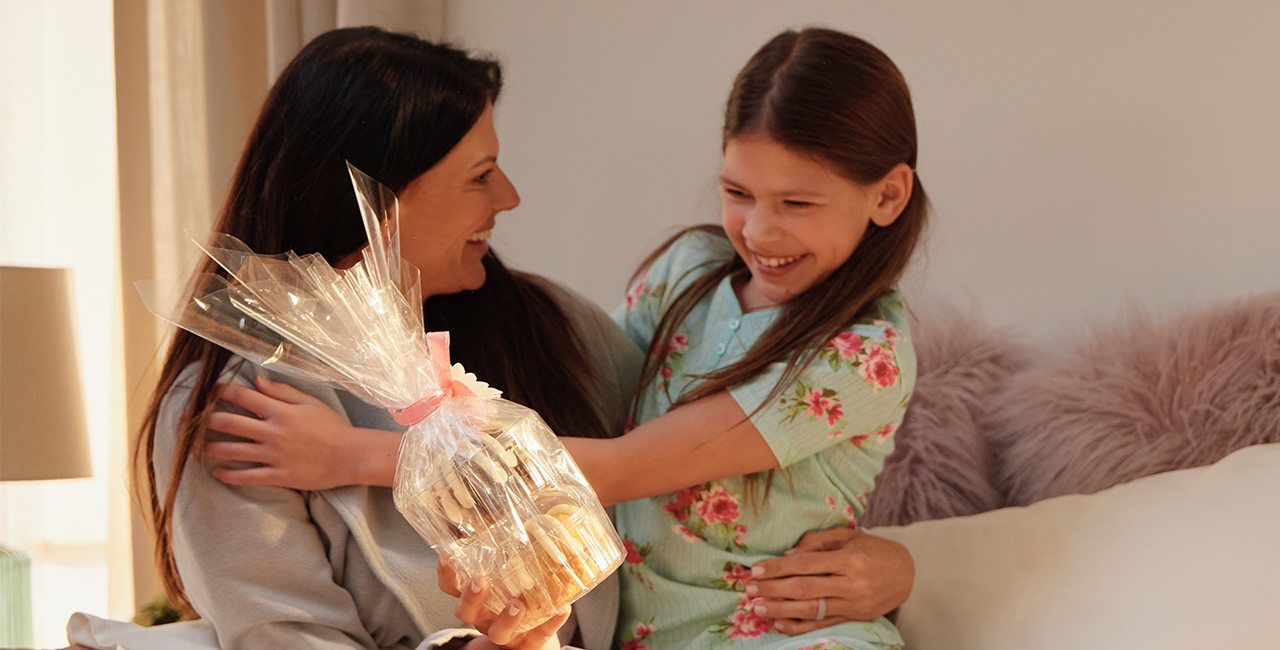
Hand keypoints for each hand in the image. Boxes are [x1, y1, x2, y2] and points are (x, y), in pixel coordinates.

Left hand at [203, 376, 398, 488]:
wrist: (350, 456)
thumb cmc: (332, 427)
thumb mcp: (310, 402)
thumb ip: (282, 391)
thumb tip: (257, 380)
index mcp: (280, 411)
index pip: (243, 396)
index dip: (222, 390)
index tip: (209, 389)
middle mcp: (273, 432)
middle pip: (229, 422)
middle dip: (206, 419)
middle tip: (193, 419)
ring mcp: (274, 455)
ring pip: (232, 450)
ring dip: (210, 447)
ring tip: (196, 447)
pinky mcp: (278, 475)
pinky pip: (247, 476)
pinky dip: (228, 475)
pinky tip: (216, 472)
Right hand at [439, 561, 569, 649]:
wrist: (530, 636)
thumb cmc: (515, 596)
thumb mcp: (504, 577)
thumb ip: (506, 553)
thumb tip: (523, 509)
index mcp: (475, 600)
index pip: (451, 588)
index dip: (446, 574)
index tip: (447, 555)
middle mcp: (484, 618)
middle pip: (466, 612)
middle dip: (471, 597)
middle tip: (479, 580)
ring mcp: (506, 633)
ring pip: (498, 631)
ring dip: (507, 618)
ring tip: (518, 603)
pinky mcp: (529, 643)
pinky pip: (539, 635)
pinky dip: (550, 623)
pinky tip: (563, 608)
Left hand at [745, 527, 913, 634]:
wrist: (907, 573)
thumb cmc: (873, 549)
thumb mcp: (848, 535)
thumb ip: (817, 541)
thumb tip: (788, 554)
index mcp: (850, 559)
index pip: (806, 564)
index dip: (779, 568)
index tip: (757, 570)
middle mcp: (852, 584)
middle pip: (805, 589)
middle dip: (773, 589)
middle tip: (749, 589)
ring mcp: (854, 605)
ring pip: (811, 610)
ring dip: (780, 610)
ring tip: (757, 607)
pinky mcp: (855, 619)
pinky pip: (822, 625)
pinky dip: (799, 626)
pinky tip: (779, 623)